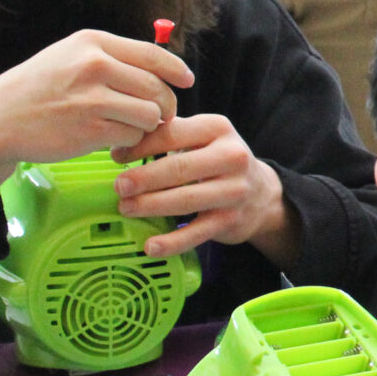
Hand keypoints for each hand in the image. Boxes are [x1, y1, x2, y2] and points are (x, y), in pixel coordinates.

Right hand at [0, 31, 191, 183]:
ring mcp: (92, 98)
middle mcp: (94, 65)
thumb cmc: (38, 88)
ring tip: (126, 127)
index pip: (153, 54)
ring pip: (150, 114)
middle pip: (158, 88)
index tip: (186, 80)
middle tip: (156, 116)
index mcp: (92, 42)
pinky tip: (111, 140)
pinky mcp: (90, 130)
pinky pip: (132, 136)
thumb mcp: (71, 56)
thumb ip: (113, 58)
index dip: (176, 70)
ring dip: (145, 126)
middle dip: (164, 105)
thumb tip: (164, 70)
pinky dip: (129, 141)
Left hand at [111, 115, 295, 262]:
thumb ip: (169, 132)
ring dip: (150, 205)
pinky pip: (196, 233)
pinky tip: (150, 246)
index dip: (140, 146)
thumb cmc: (217, 161)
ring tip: (126, 208)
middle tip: (119, 186)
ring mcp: (234, 190)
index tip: (116, 157)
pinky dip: (171, 242)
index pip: (172, 133)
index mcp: (219, 128)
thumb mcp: (202, 137)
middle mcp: (232, 157)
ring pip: (185, 199)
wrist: (260, 193)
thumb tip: (122, 141)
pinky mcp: (231, 220)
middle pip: (178, 167)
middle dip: (143, 178)